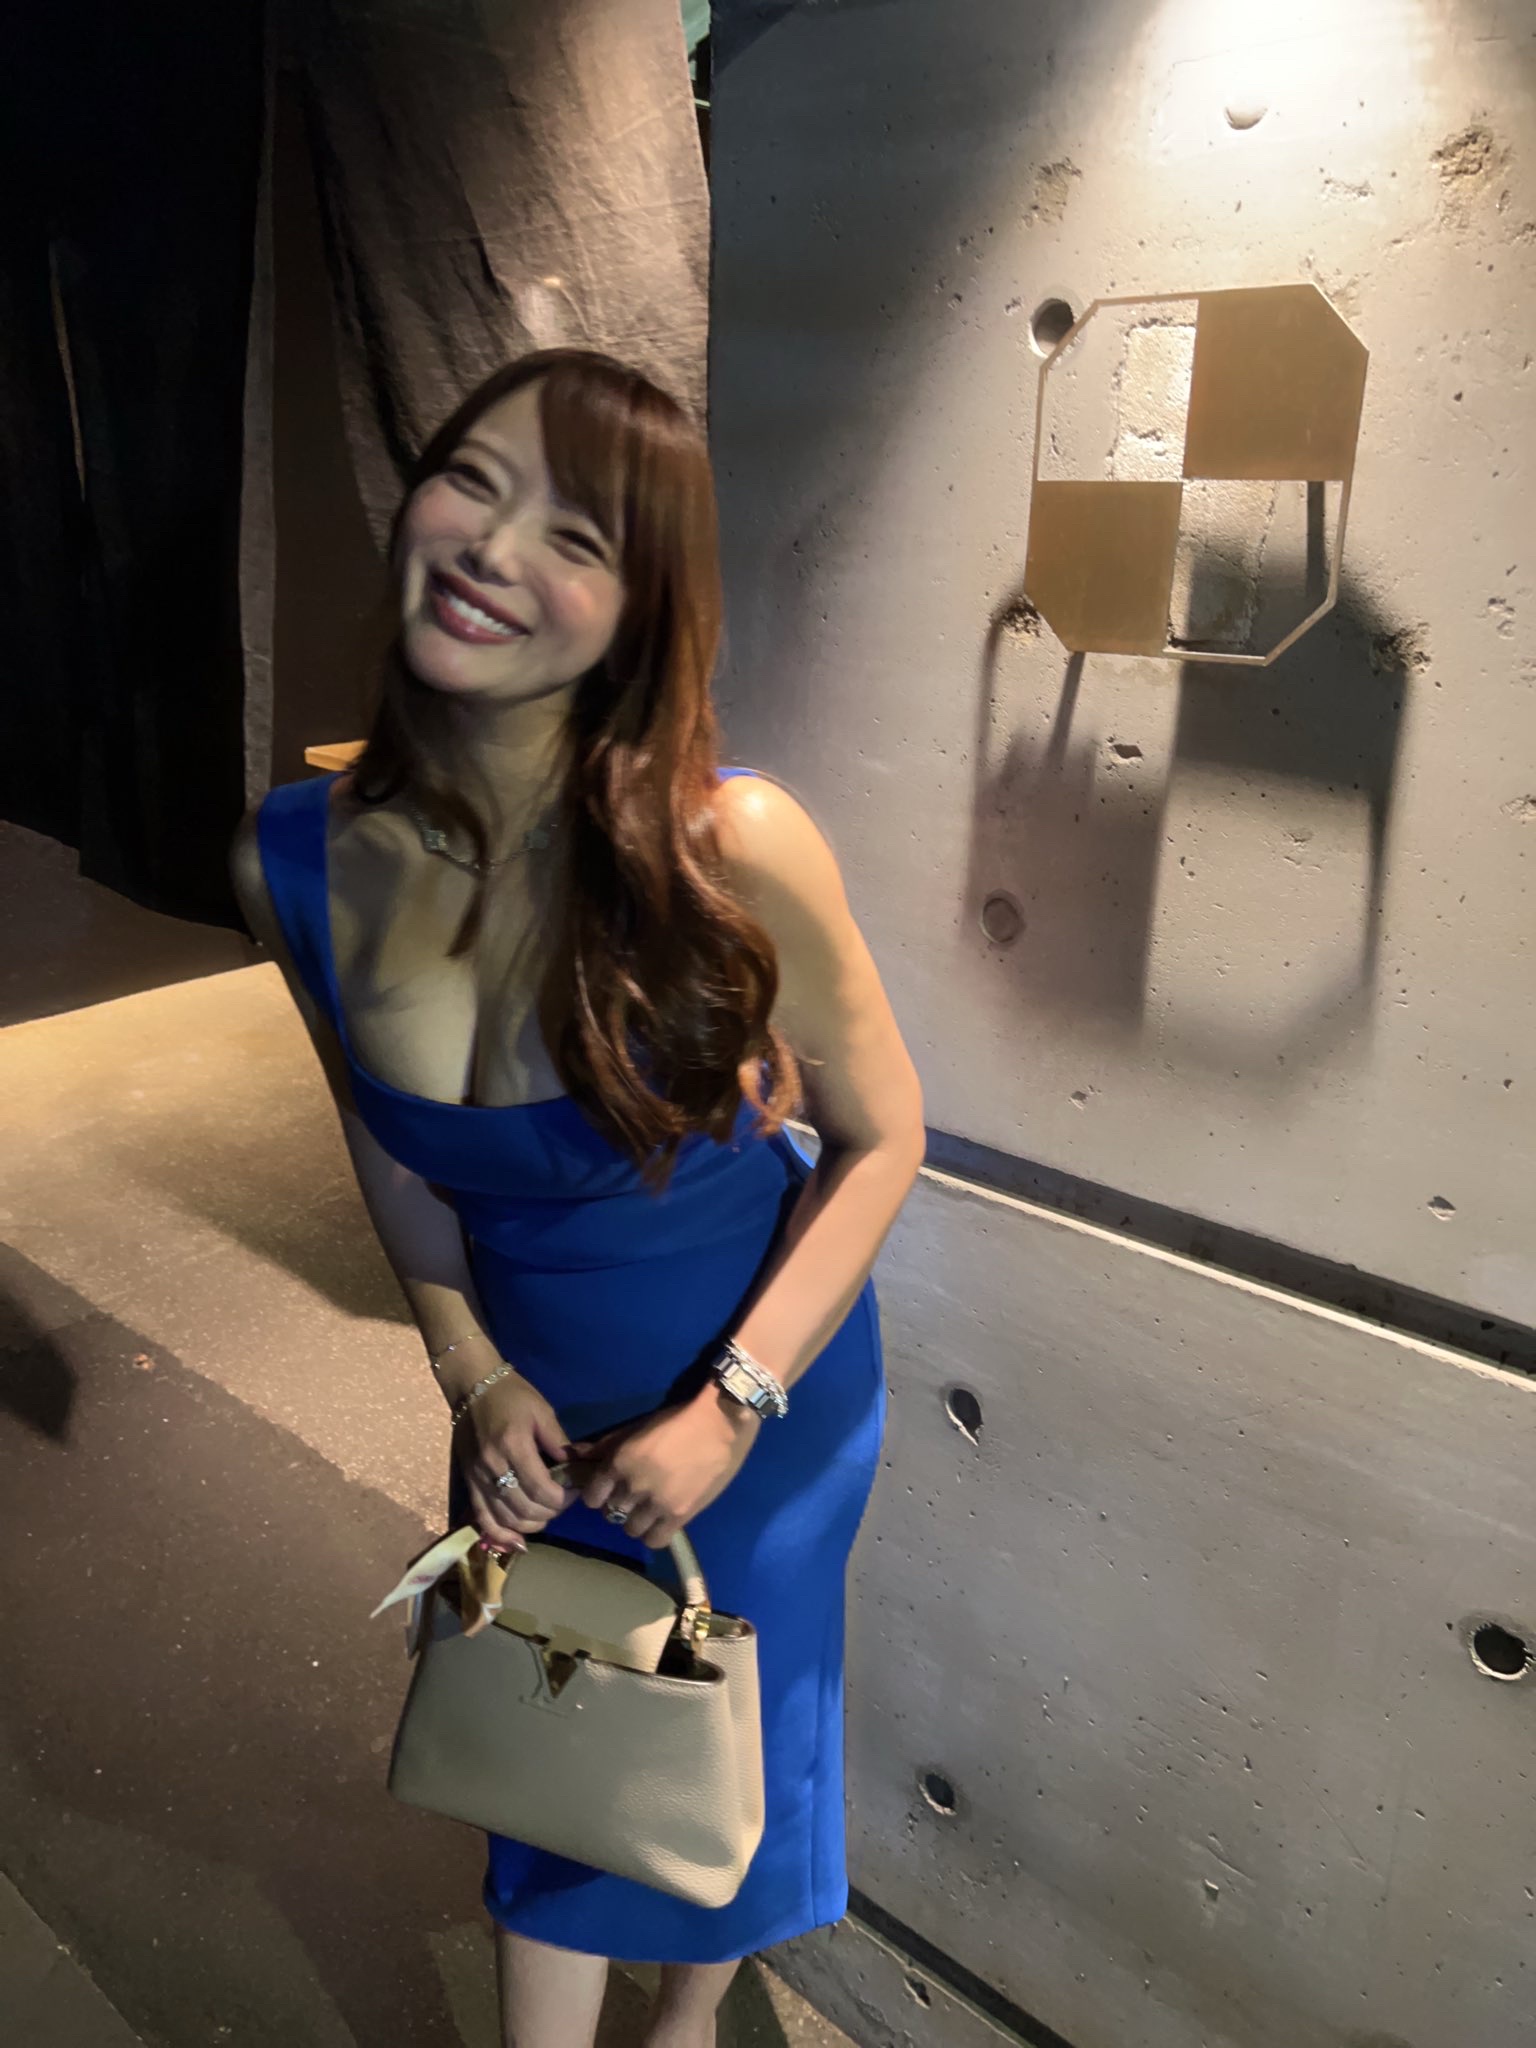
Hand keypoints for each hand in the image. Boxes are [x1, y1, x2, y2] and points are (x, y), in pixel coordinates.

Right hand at [456, 1371, 574, 1552]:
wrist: (471, 1386)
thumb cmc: (511, 1394)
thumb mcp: (542, 1411)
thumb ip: (558, 1442)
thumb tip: (576, 1468)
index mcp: (513, 1446)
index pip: (541, 1489)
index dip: (563, 1499)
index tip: (576, 1491)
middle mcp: (493, 1467)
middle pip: (525, 1509)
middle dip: (551, 1512)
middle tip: (563, 1501)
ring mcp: (477, 1478)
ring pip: (506, 1519)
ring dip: (531, 1524)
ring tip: (546, 1513)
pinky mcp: (469, 1483)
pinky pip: (483, 1519)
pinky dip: (501, 1535)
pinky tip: (518, 1541)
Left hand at [571, 1386, 761, 1548]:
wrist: (721, 1424)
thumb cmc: (677, 1421)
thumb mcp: (637, 1428)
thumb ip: (606, 1446)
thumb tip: (575, 1455)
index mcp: (621, 1461)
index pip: (592, 1496)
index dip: (598, 1495)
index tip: (607, 1490)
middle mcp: (634, 1486)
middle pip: (611, 1513)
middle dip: (617, 1506)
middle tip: (631, 1497)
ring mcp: (657, 1503)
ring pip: (631, 1529)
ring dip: (635, 1521)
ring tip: (648, 1509)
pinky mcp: (680, 1516)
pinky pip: (654, 1540)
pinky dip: (653, 1534)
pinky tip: (660, 1521)